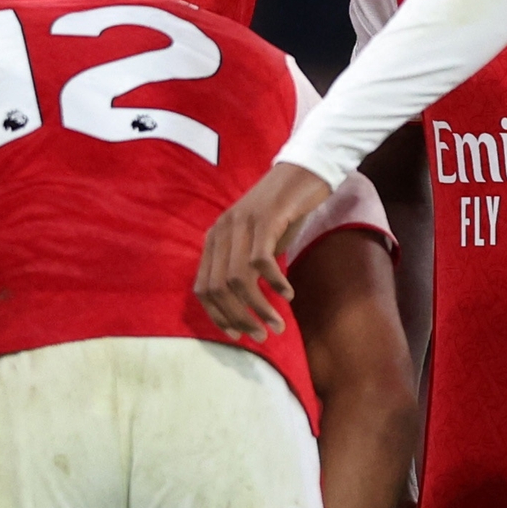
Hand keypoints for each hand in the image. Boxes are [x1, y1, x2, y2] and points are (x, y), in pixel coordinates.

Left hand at [195, 163, 330, 341]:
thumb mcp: (257, 241)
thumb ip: (246, 267)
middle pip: (218, 289)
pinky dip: (274, 283)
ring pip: (238, 279)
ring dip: (258, 308)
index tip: (238, 335)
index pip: (203, 288)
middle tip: (261, 335)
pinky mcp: (265, 218)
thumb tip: (245, 307)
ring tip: (277, 324)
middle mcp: (222, 231)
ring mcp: (242, 223)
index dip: (218, 316)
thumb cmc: (283, 212)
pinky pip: (261, 261)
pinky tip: (288, 293)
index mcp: (214, 238)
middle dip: (238, 318)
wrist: (303, 172)